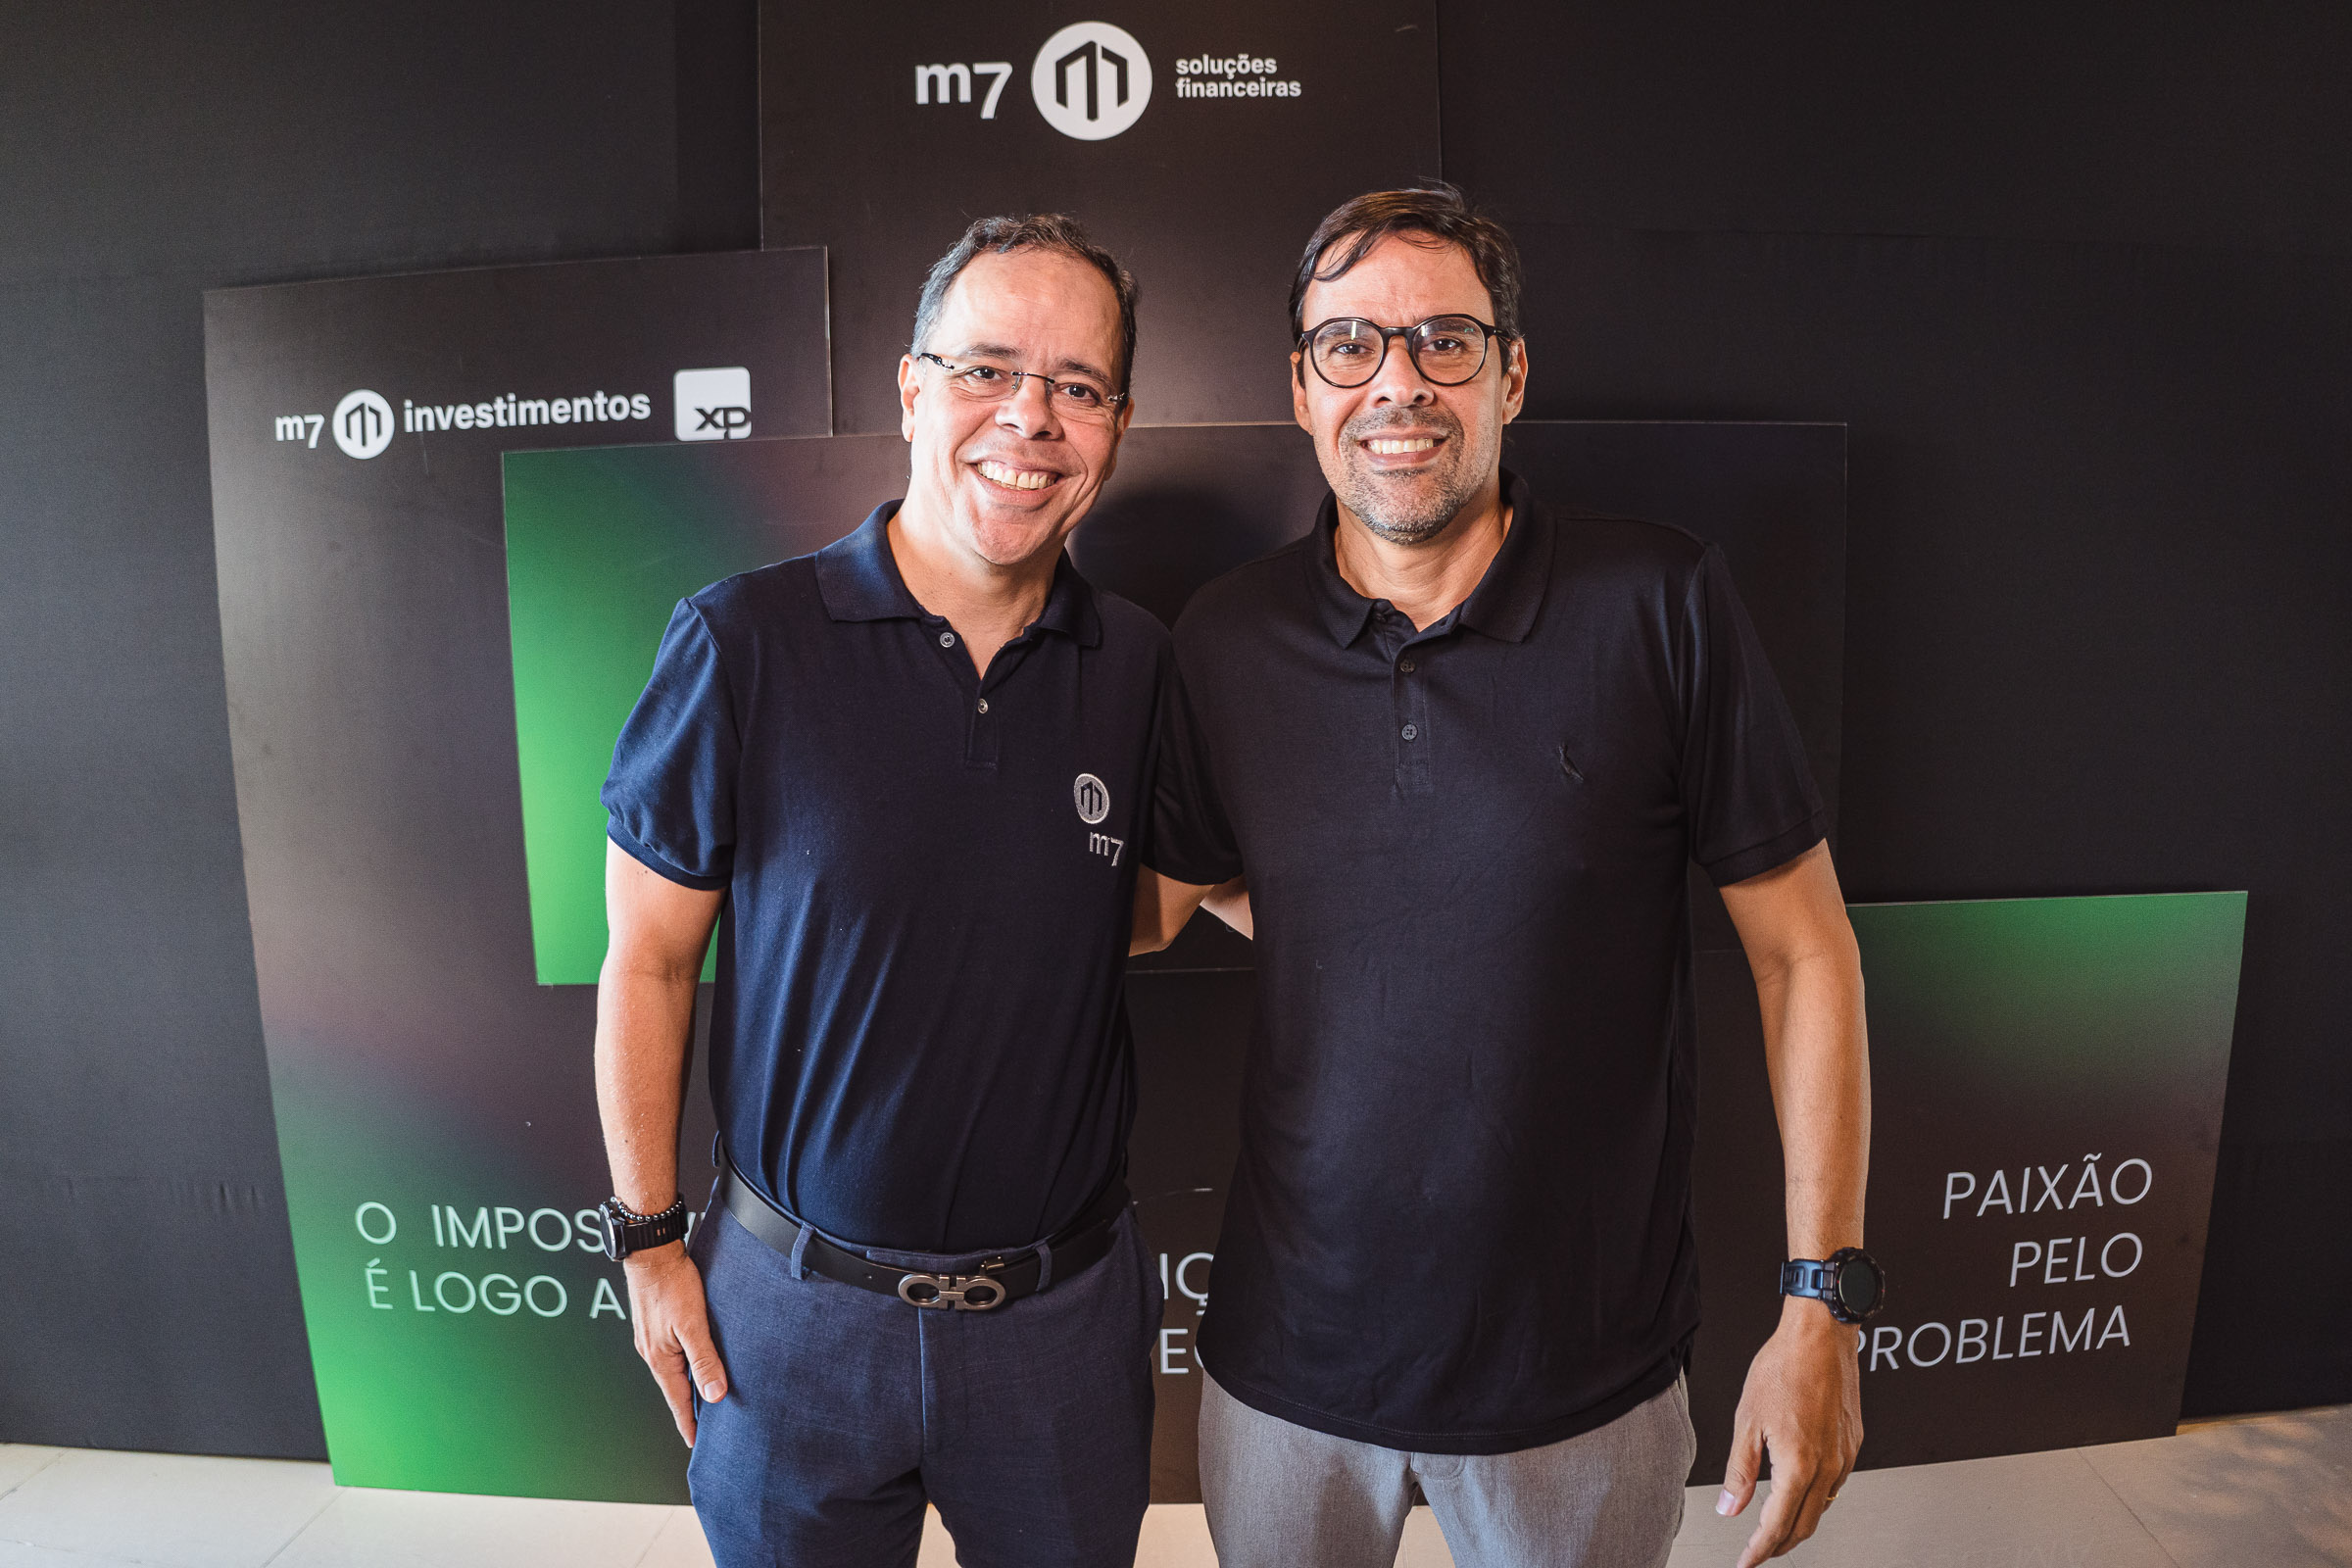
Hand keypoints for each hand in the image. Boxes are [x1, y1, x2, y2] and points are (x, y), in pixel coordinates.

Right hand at [624, 1241, 728, 1445]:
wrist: (652, 1253)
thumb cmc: (672, 1285)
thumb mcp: (693, 1325)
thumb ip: (705, 1360)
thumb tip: (714, 1396)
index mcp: (660, 1358)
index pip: (677, 1400)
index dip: (688, 1422)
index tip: (696, 1443)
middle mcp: (652, 1352)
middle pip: (674, 1388)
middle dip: (688, 1408)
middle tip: (704, 1428)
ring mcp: (651, 1339)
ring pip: (673, 1370)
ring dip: (687, 1385)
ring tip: (702, 1398)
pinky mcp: (655, 1325)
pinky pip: (671, 1354)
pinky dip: (683, 1365)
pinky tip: (694, 1361)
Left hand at [1717, 1297, 1862, 1565]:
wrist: (1821, 1335)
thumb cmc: (1783, 1366)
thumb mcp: (1746, 1419)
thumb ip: (1739, 1470)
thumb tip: (1730, 1508)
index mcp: (1798, 1464)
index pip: (1777, 1525)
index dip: (1758, 1550)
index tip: (1745, 1562)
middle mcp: (1828, 1466)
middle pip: (1804, 1525)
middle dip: (1779, 1545)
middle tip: (1758, 1552)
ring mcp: (1845, 1456)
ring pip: (1822, 1508)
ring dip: (1798, 1523)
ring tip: (1775, 1527)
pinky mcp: (1853, 1443)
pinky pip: (1835, 1485)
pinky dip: (1815, 1499)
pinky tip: (1801, 1491)